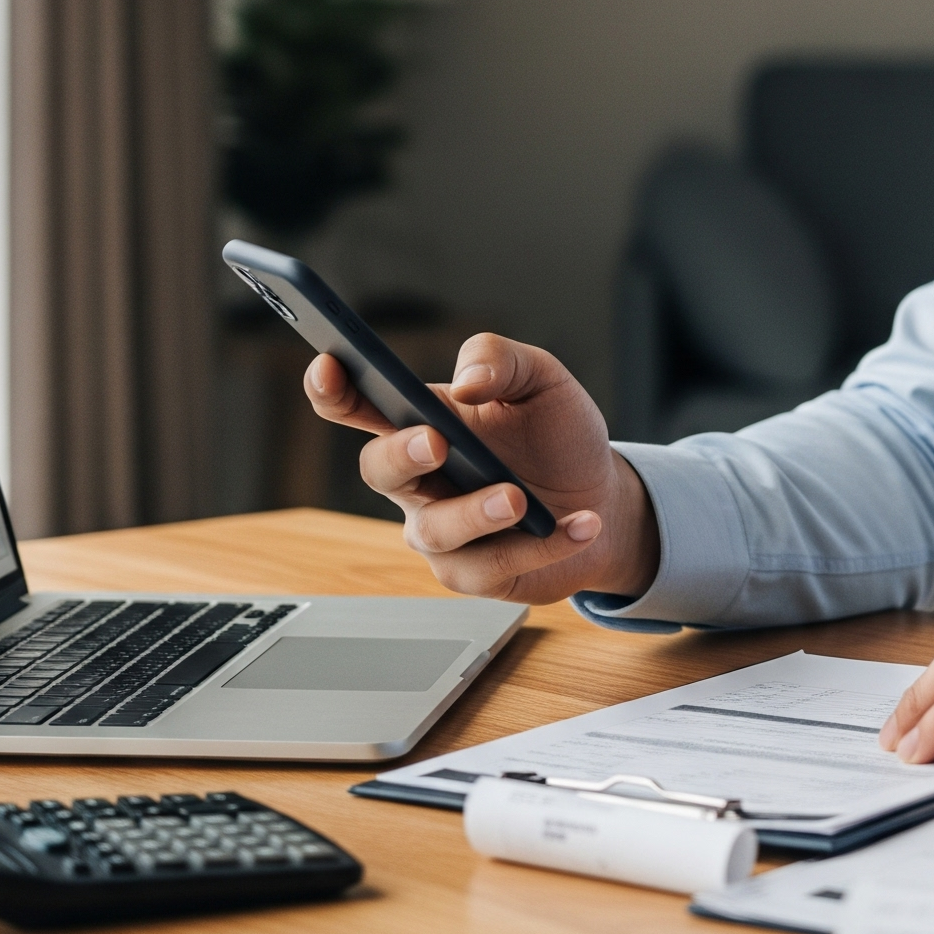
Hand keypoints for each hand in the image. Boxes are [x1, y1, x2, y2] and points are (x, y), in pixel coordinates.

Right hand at [303, 334, 660, 606]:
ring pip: (436, 530)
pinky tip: (581, 525)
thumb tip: (467, 380)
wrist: (604, 495)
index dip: (332, 388)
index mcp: (424, 420)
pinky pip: (494, 566)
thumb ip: (500, 359)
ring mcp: (441, 530)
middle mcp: (420, 479)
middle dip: (401, 454)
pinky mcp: (473, 573)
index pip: (359, 404)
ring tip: (520, 498)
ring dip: (477, 512)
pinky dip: (543, 545)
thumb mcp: (541, 379)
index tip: (329, 365)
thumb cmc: (558, 435)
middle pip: (379, 469)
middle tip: (437, 442)